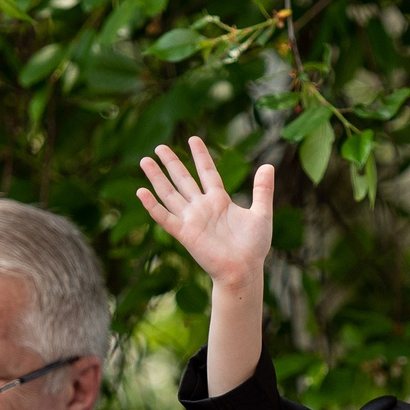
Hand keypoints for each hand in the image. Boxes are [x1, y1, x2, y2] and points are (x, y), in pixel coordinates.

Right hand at [136, 137, 273, 290]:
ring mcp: (192, 219)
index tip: (193, 139)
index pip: (207, 172)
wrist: (244, 270)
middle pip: (184, 179)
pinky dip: (152, 205)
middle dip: (172, 163)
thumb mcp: (262, 213)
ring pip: (170, 194)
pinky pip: (165, 217)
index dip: (201, 156)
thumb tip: (268, 166)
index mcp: (219, 201)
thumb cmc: (254, 247)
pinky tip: (141, 192)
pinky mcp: (184, 233)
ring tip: (145, 161)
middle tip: (160, 147)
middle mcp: (202, 207)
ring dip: (157, 178)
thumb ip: (262, 190)